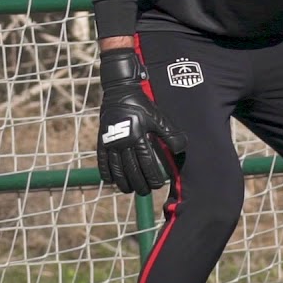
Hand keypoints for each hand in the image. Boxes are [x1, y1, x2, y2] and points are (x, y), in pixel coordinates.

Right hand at [96, 48, 187, 194]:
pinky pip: (102, 160)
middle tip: (146, 191)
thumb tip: (180, 149)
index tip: (159, 185)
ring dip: (123, 182)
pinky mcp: (102, 140)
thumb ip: (169, 134)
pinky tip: (110, 181)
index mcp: (137, 135)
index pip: (146, 162)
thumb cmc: (142, 105)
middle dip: (140, 183)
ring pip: (116, 168)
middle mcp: (122, 141)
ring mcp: (110, 141)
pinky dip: (105, 172)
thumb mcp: (158, 117)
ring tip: (129, 191)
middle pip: (131, 169)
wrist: (120, 91)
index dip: (153, 176)